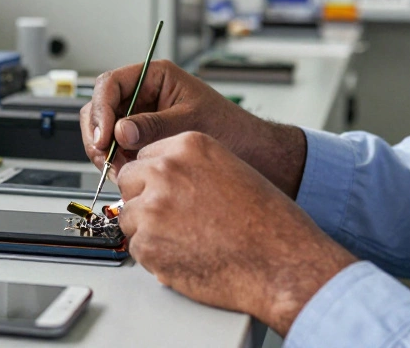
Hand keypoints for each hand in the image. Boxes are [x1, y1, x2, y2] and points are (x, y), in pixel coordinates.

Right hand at [79, 60, 307, 195]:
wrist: (251, 152)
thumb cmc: (230, 127)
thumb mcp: (191, 122)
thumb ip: (154, 126)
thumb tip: (121, 131)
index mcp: (155, 76)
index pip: (111, 83)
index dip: (101, 109)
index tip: (104, 136)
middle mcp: (143, 94)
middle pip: (100, 106)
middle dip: (98, 133)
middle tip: (106, 158)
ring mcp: (139, 117)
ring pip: (104, 130)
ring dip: (105, 151)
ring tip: (120, 171)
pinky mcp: (141, 140)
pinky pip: (116, 148)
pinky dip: (115, 162)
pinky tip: (127, 174)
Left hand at [115, 132, 355, 335]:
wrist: (281, 262)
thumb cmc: (268, 223)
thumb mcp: (232, 170)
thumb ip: (193, 168)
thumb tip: (163, 179)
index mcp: (188, 147)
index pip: (146, 155)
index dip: (155, 178)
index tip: (165, 192)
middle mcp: (166, 170)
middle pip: (129, 180)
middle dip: (144, 199)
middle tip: (171, 219)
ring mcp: (153, 207)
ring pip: (129, 215)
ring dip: (148, 229)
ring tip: (185, 240)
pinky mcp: (148, 243)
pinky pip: (137, 247)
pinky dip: (154, 255)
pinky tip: (185, 256)